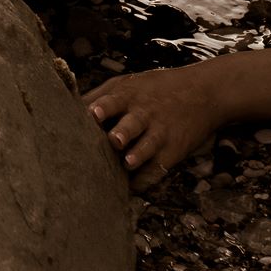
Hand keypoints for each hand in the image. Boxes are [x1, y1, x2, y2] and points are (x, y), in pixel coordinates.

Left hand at [80, 62, 221, 177]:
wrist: (205, 92)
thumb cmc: (155, 88)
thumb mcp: (129, 82)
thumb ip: (99, 95)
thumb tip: (65, 107)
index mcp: (128, 96)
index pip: (111, 101)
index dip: (101, 109)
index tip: (90, 115)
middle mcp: (144, 114)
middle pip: (130, 124)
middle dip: (121, 133)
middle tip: (113, 140)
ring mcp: (160, 133)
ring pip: (146, 147)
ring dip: (136, 156)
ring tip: (127, 163)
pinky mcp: (173, 151)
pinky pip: (156, 170)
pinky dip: (144, 181)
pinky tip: (131, 188)